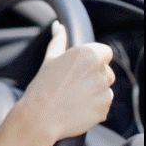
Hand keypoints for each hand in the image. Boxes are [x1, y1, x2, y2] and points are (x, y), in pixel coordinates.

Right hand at [13, 21, 115, 141]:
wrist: (39, 118)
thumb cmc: (42, 88)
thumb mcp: (49, 60)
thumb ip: (59, 41)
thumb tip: (58, 27)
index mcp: (88, 54)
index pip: (106, 52)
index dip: (95, 61)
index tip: (83, 69)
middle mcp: (99, 70)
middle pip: (107, 72)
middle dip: (95, 78)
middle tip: (73, 86)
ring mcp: (103, 90)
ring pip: (105, 89)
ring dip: (95, 93)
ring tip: (72, 99)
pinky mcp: (104, 107)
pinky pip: (103, 105)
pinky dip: (94, 108)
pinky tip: (76, 109)